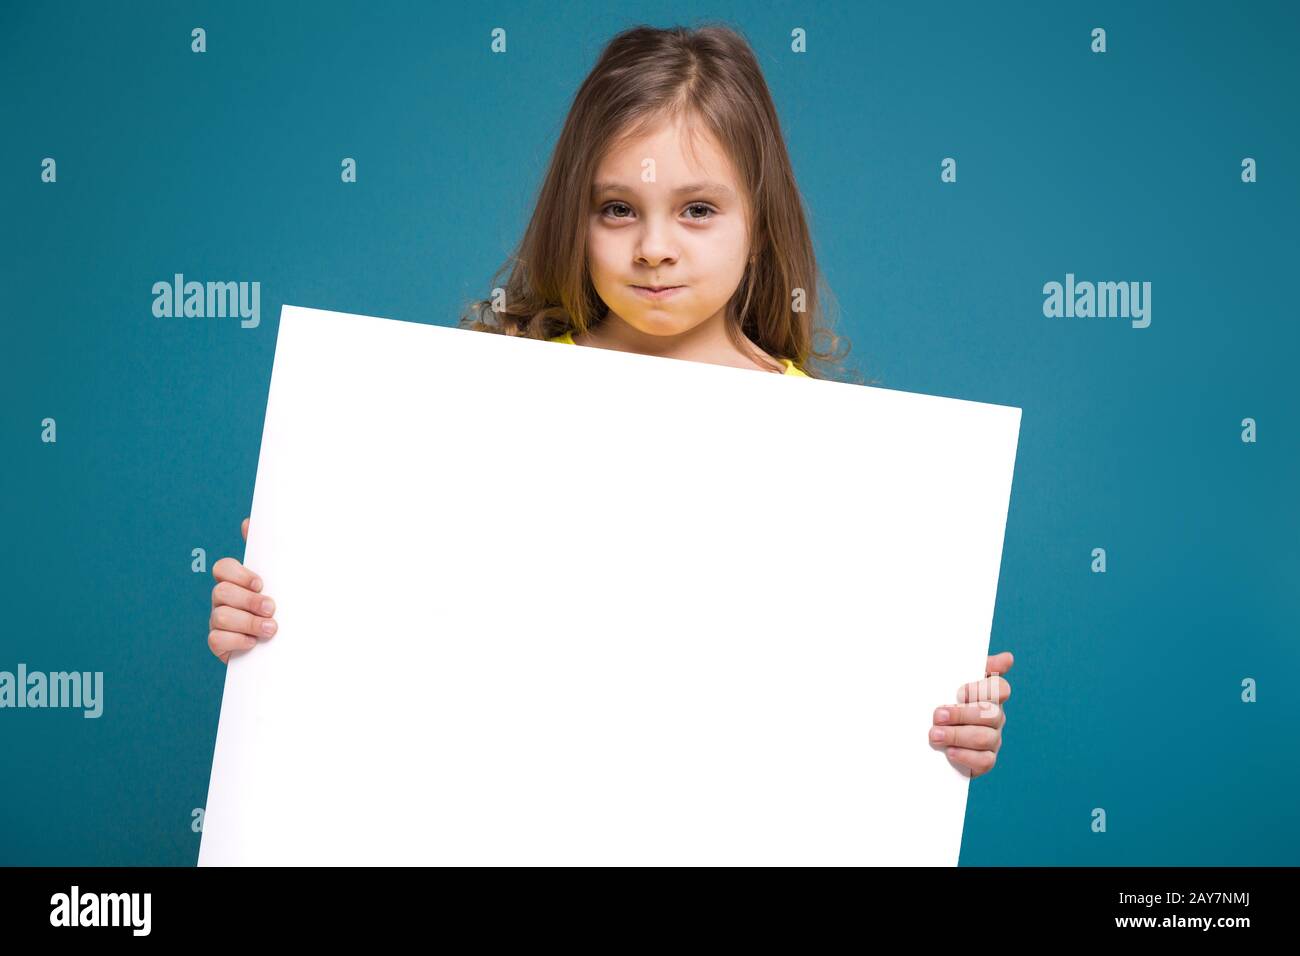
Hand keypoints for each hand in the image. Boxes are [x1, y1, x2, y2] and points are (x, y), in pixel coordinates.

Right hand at [207, 517, 276, 663]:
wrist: (290, 646)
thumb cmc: (286, 607)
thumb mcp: (284, 581)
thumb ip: (271, 554)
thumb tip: (248, 522)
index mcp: (237, 582)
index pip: (223, 568)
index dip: (238, 574)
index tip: (261, 583)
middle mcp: (224, 600)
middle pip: (221, 592)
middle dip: (248, 600)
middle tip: (272, 608)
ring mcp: (219, 622)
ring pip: (219, 615)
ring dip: (248, 622)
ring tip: (271, 629)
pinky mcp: (219, 644)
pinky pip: (216, 639)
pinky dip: (236, 640)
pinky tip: (254, 643)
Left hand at [929, 651, 1012, 777]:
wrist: (927, 733)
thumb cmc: (942, 700)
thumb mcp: (950, 680)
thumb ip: (972, 665)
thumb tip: (1008, 658)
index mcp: (989, 695)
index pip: (1001, 688)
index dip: (982, 690)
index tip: (960, 692)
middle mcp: (995, 716)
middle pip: (991, 715)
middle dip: (961, 715)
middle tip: (937, 715)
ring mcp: (993, 739)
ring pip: (986, 738)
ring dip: (957, 735)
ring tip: (935, 734)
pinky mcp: (985, 760)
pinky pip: (984, 761)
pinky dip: (966, 756)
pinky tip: (949, 752)